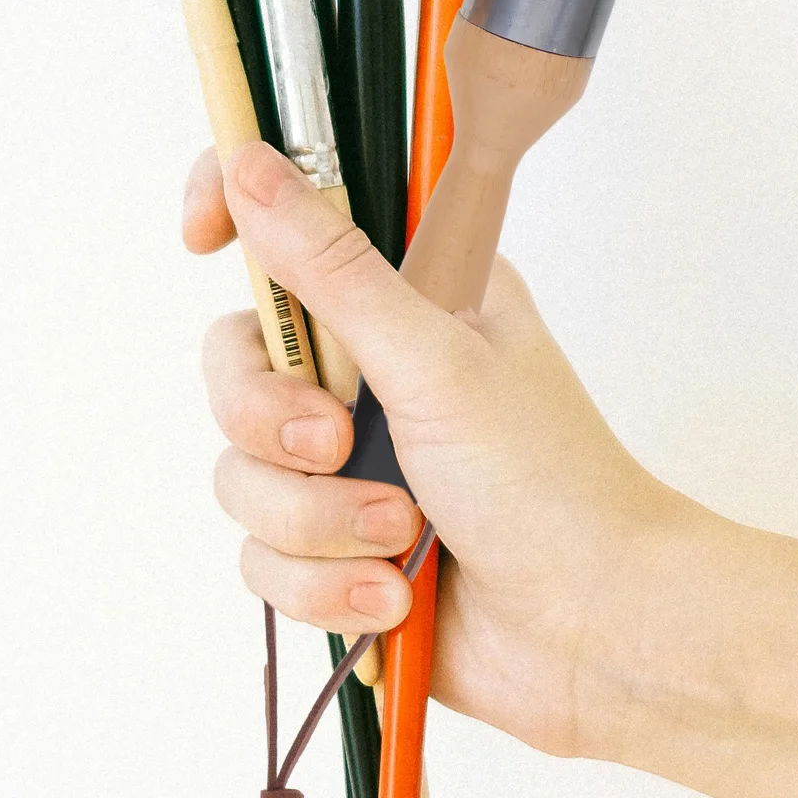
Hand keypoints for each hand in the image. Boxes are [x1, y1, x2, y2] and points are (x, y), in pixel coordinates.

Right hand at [184, 141, 679, 757]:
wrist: (594, 631)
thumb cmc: (548, 482)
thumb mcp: (435, 361)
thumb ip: (332, 270)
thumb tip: (251, 165)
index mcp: (412, 290)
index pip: (295, 219)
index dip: (236, 211)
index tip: (204, 238)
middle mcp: (373, 364)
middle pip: (240, 360)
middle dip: (273, 419)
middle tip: (335, 443)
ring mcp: (351, 457)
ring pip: (243, 470)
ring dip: (317, 520)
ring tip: (400, 537)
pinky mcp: (335, 542)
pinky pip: (264, 556)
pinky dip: (325, 581)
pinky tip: (394, 593)